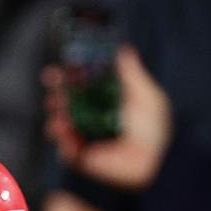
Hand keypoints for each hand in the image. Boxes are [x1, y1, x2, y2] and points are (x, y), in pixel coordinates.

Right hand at [43, 46, 170, 189]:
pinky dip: (62, 140)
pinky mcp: (84, 158)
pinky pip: (65, 148)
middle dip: (56, 96)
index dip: (67, 78)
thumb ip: (131, 72)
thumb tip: (124, 49)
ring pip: (61, 124)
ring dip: (56, 117)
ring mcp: (88, 138)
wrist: (157, 161)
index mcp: (108, 101)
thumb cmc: (155, 128)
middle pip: (66, 104)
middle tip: (53, 91)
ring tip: (59, 116)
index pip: (82, 87)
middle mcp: (95, 118)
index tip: (58, 70)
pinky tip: (66, 133)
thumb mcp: (146, 95)